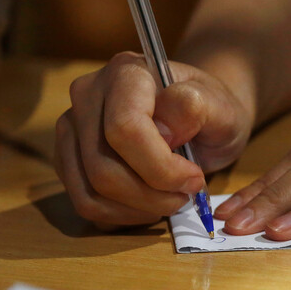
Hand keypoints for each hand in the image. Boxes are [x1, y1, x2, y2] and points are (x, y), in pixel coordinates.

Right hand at [54, 53, 251, 227]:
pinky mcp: (69, 158)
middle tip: (185, 195)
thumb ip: (195, 108)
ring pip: (90, 191)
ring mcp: (72, 128)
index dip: (161, 168)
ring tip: (170, 200)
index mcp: (126, 73)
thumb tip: (163, 130)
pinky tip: (148, 205)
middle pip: (102, 167)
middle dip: (152, 196)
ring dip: (137, 210)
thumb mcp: (221, 106)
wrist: (200, 116)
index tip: (194, 179)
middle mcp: (88, 95)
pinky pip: (85, 203)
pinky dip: (121, 216)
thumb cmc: (211, 111)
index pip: (125, 129)